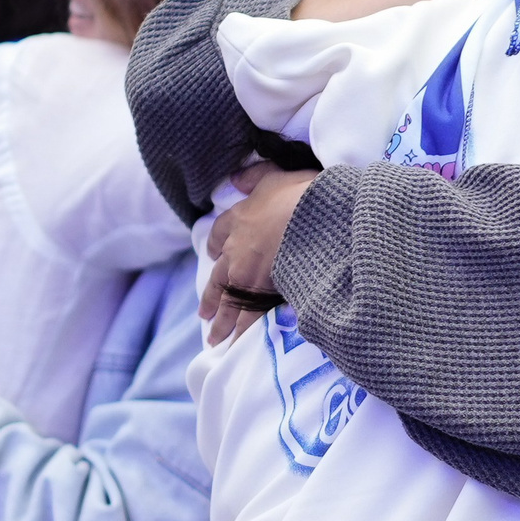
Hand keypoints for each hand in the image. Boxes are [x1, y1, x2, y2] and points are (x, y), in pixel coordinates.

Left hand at [199, 162, 318, 345]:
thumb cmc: (298, 195)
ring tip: (216, 341)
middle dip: (211, 299)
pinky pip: (250, 317)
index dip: (215, 247)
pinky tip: (240, 344)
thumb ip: (254, 177)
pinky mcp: (263, 293)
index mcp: (237, 221)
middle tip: (205, 316)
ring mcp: (247, 275)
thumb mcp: (274, 176)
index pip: (218, 236)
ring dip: (222, 323)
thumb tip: (236, 177)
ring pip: (229, 303)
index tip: (212, 257)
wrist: (315, 221)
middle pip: (218, 279)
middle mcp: (236, 251)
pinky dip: (244, 331)